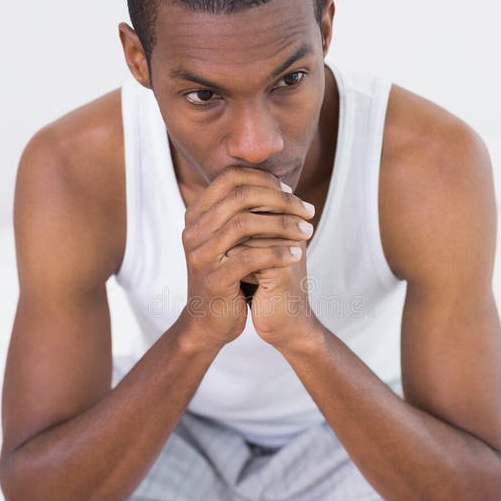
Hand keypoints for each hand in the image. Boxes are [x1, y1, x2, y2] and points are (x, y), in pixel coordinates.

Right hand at [180, 166, 315, 351]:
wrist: (210, 322)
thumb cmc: (228, 277)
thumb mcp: (230, 240)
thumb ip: (242, 212)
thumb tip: (276, 181)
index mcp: (196, 215)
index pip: (230, 177)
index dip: (264, 179)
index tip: (291, 191)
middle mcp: (193, 231)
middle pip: (240, 196)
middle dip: (280, 200)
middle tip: (307, 211)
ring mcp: (200, 255)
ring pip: (244, 223)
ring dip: (283, 225)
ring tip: (307, 233)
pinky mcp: (214, 280)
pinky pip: (250, 258)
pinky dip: (278, 253)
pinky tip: (297, 255)